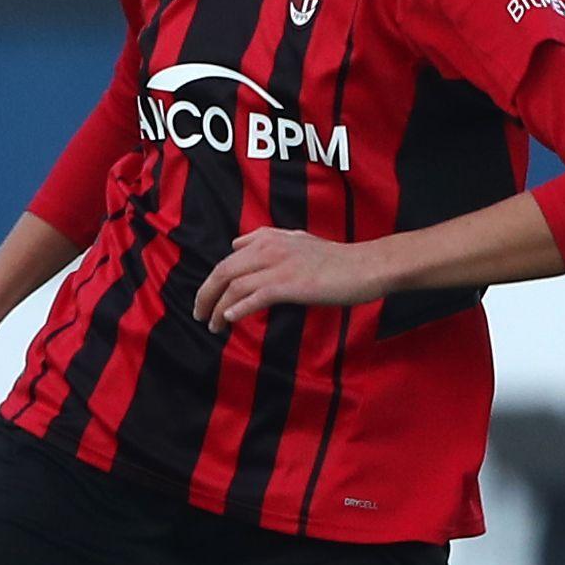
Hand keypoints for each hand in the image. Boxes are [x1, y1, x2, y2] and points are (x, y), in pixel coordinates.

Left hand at [192, 227, 392, 330]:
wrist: (365, 266)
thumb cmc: (334, 258)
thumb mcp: (296, 239)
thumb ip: (266, 239)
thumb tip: (237, 243)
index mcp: (267, 238)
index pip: (227, 260)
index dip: (211, 282)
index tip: (205, 300)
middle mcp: (268, 248)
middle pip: (223, 271)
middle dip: (205, 295)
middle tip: (199, 315)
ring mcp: (279, 266)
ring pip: (234, 286)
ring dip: (218, 308)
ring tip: (212, 326)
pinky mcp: (290, 285)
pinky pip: (255, 297)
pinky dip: (237, 309)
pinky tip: (229, 319)